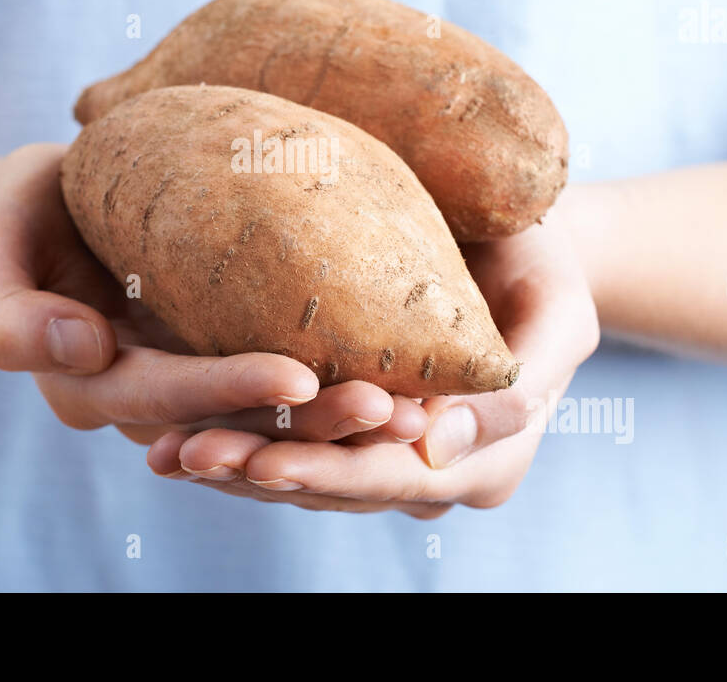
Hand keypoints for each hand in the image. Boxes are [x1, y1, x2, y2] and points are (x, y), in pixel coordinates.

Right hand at [0, 143, 426, 445]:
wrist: (47, 205)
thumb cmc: (15, 216)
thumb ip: (6, 313)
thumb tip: (87, 350)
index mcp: (84, 383)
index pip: (161, 397)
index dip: (227, 393)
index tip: (298, 378)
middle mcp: (146, 397)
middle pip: (232, 425)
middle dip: (311, 426)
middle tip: (391, 410)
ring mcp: (192, 378)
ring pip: (271, 420)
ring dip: (341, 422)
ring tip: (416, 407)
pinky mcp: (227, 350)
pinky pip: (286, 385)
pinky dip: (339, 390)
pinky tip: (404, 379)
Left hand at [144, 209, 598, 515]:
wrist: (516, 240)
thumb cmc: (543, 264)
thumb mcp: (560, 314)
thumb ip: (515, 388)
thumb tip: (435, 446)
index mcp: (485, 461)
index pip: (393, 477)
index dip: (325, 472)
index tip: (261, 460)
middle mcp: (428, 473)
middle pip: (335, 486)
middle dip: (259, 473)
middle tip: (188, 454)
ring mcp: (385, 455)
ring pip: (304, 474)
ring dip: (236, 466)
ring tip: (166, 451)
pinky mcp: (348, 426)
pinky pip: (290, 443)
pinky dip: (239, 438)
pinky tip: (176, 433)